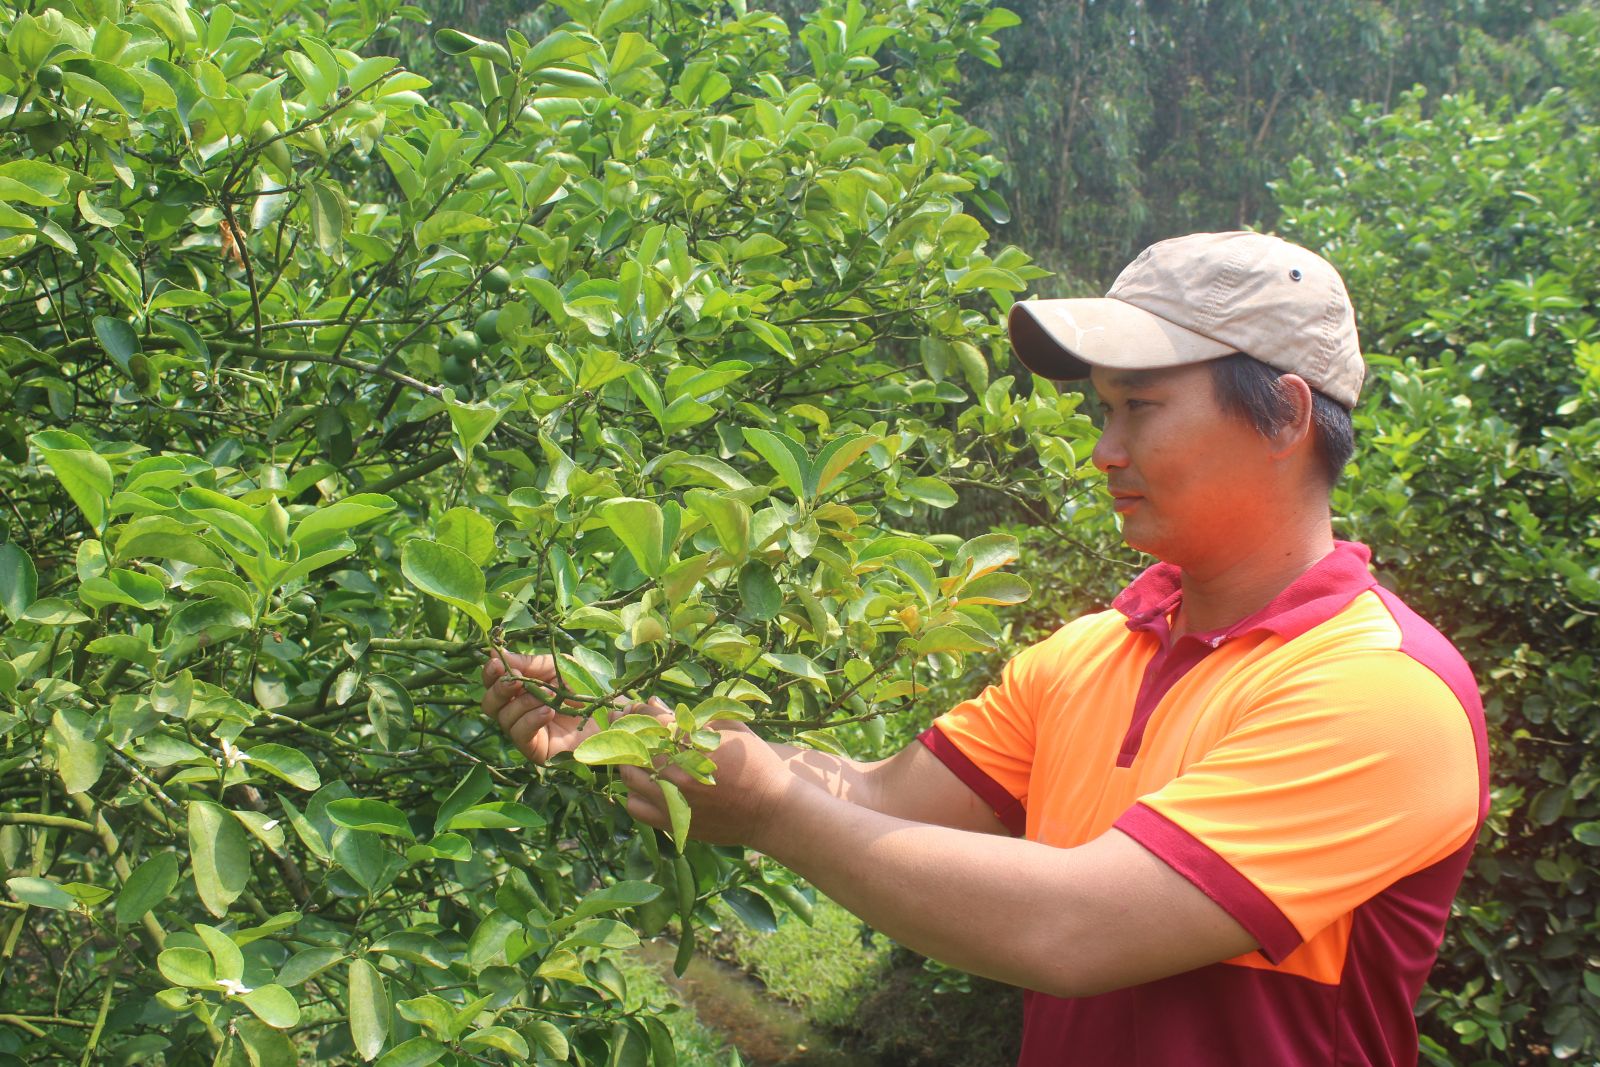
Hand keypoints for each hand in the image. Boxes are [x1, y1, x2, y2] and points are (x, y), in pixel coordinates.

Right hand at [481, 650, 597, 763]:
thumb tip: (499, 654)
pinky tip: (547, 711)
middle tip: (513, 678)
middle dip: (498, 689)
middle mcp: (518, 711)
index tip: (495, 661)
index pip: (493, 683)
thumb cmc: (585, 687)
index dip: (491, 672)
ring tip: (546, 695)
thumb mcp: (558, 667)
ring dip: (522, 702)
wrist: (612, 713)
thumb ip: (530, 663)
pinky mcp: (536, 750)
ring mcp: (526, 732)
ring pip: (504, 718)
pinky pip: (520, 735)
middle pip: (490, 703)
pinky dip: (531, 719)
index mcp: (520, 689)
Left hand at [619, 701, 797, 848]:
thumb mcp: (730, 729)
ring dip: (627, 760)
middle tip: (620, 721)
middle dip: (623, 730)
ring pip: (629, 777)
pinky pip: (636, 807)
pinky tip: (643, 784)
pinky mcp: (674, 823)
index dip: (637, 711)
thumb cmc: (757, 764)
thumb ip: (693, 717)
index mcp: (692, 745)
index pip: (651, 721)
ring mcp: (673, 801)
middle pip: (633, 747)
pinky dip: (634, 793)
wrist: (773, 809)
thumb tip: (656, 704)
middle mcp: (677, 773)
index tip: (633, 707)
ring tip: (632, 752)